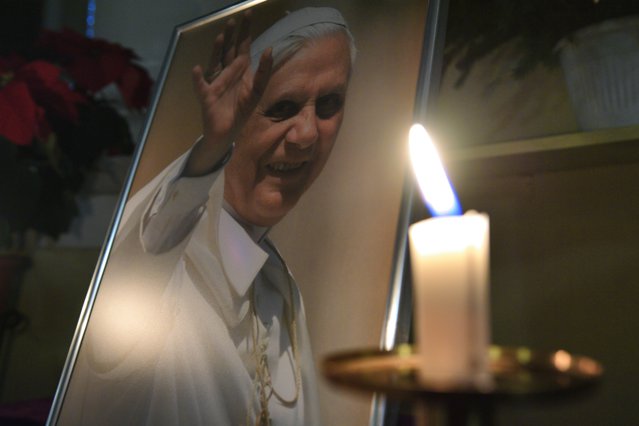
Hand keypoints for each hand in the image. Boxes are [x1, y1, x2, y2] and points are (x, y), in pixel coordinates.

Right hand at [186, 12, 271, 175]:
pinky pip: (201, 86)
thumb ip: (264, 71)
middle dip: (230, 35)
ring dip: (217, 50)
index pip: (242, 46)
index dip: (245, 32)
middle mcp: (226, 72)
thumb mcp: (257, 91)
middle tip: (233, 19)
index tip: (248, 14)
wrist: (227, 132)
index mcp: (239, 70)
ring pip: (215, 62)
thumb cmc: (241, 111)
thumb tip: (269, 49)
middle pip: (228, 50)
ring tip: (220, 38)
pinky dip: (198, 78)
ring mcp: (214, 82)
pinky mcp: (206, 95)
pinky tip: (197, 69)